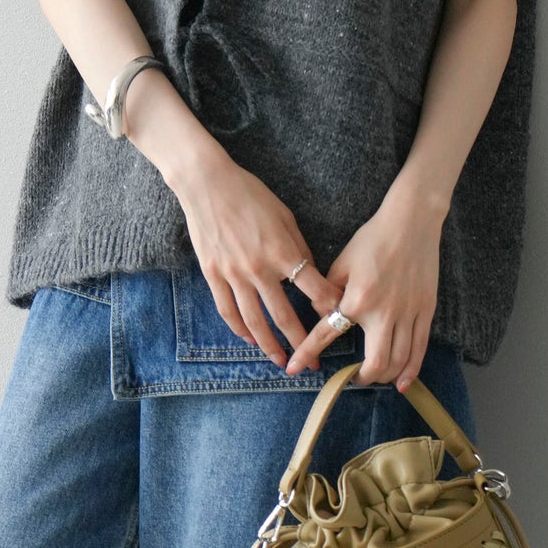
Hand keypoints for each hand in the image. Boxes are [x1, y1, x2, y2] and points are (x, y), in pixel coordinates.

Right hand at [172, 146, 343, 366]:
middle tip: (312, 363)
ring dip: (269, 346)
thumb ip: (298, 248)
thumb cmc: (251, 195)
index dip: (328, 308)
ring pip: (254, 321)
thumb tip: (311, 275)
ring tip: (281, 361)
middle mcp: (258, 268)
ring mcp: (233, 274)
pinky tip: (251, 340)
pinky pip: (227, 310)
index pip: (312, 288)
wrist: (208, 184)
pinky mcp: (213, 274)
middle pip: (283, 315)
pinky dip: (240, 329)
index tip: (339, 323)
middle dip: (302, 343)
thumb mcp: (285, 216)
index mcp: (282, 252)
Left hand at [282, 188, 442, 390]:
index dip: (307, 353)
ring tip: (374, 377)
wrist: (411, 222)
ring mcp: (408, 314)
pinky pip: (419, 349)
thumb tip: (321, 315)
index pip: (327, 334)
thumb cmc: (374, 238)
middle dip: (361, 377)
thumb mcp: (343, 262)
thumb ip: (329, 291)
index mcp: (357, 299)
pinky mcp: (425, 311)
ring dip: (385, 377)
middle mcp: (383, 312)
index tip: (294, 368)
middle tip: (352, 378)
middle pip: (375, 362)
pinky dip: (411, 370)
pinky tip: (402, 383)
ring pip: (399, 360)